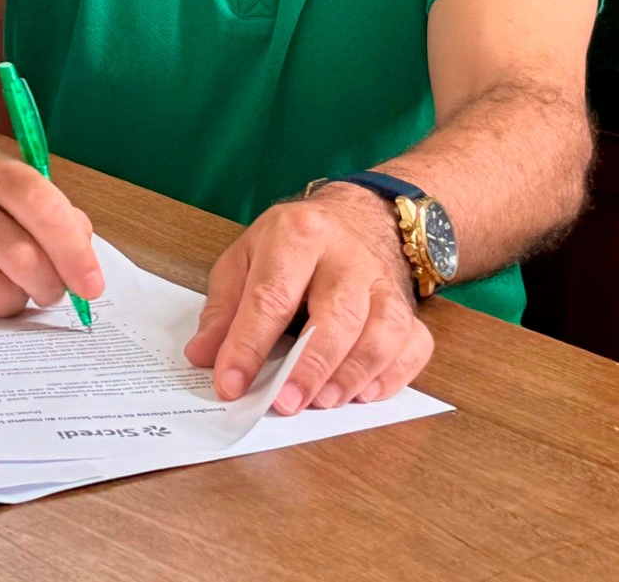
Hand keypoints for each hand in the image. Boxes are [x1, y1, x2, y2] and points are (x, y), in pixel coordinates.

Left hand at [185, 185, 432, 413]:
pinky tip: (365, 393)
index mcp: (296, 236)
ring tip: (323, 402)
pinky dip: (394, 374)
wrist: (358, 216)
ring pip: (383, 331)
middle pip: (337, 314)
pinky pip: (414, 344)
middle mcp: (346, 257)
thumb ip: (224, 309)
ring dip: (353, 373)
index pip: (271, 297)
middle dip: (310, 365)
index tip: (231, 384)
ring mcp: (384, 282)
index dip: (248, 345)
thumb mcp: (245, 259)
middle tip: (286, 403)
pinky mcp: (410, 306)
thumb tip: (203, 356)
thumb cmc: (292, 244)